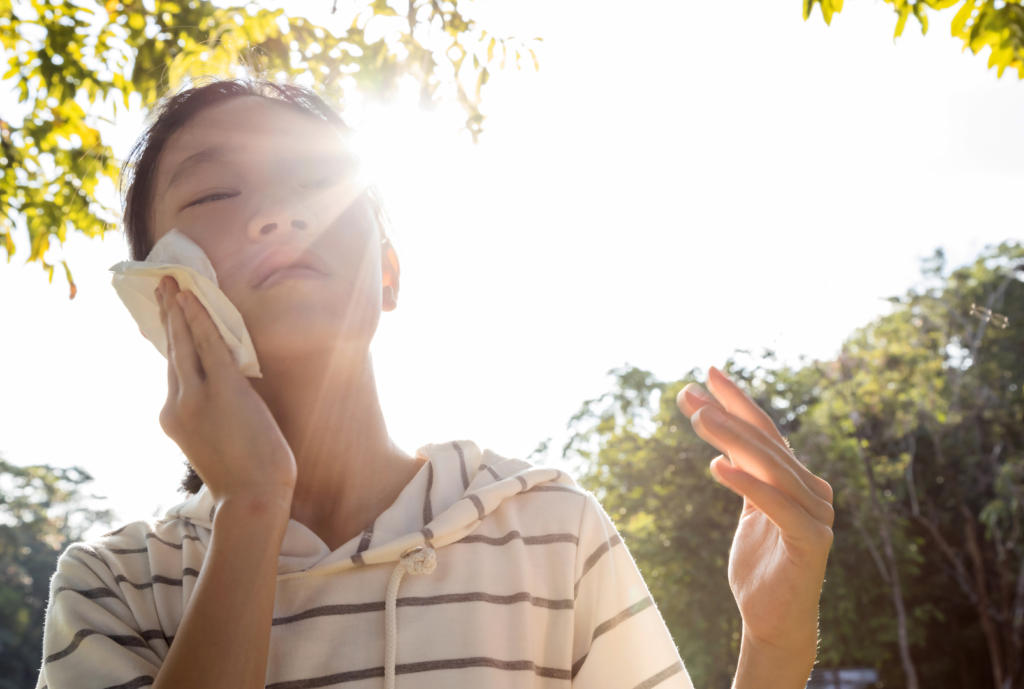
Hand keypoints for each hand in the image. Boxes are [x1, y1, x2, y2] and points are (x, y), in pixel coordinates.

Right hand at [156, 276, 296, 508]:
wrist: (253, 497)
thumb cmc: (245, 477)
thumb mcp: (217, 444)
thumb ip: (211, 417)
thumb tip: (225, 398)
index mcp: (173, 418)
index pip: (172, 370)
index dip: (170, 340)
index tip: (165, 317)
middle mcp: (177, 405)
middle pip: (172, 351)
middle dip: (168, 316)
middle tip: (162, 287)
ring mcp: (197, 397)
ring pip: (184, 344)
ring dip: (179, 310)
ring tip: (173, 283)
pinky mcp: (222, 390)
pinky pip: (209, 345)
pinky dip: (200, 320)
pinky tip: (192, 299)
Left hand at [677, 367, 832, 673]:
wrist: (775, 619)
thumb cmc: (760, 565)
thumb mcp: (748, 510)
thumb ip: (745, 474)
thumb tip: (723, 442)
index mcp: (796, 479)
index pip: (765, 430)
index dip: (737, 400)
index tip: (706, 373)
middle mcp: (812, 489)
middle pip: (765, 443)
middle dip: (725, 415)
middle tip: (688, 395)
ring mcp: (817, 514)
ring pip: (770, 467)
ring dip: (732, 439)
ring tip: (698, 419)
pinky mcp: (812, 541)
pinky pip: (777, 506)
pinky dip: (748, 484)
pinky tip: (717, 466)